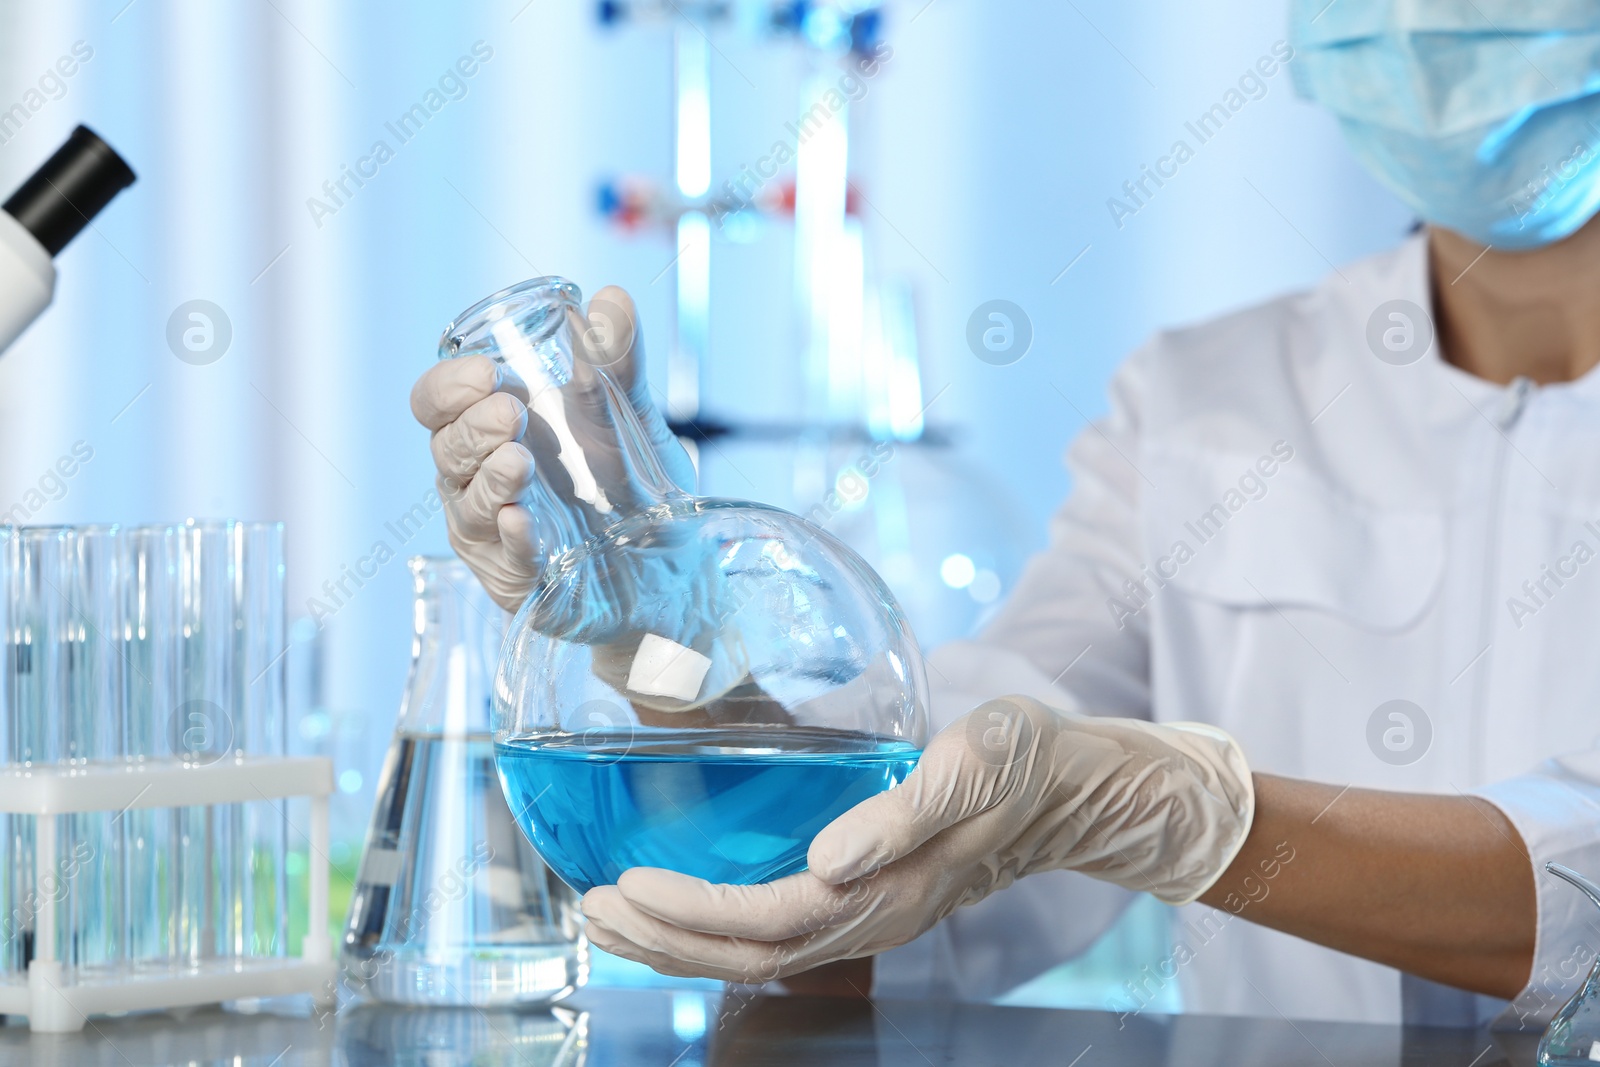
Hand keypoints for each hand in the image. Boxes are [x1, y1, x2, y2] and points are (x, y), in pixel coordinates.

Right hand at [410, 285, 692, 611]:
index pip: (438, 403)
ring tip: (519, 460)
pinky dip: (514, 538)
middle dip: (473, 427)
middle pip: (446, 450)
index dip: (449, 386)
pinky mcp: (523, 583)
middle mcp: (481, 480)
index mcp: (494, 429)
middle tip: (510, 411)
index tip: (485, 372)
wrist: (677, 562)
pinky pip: (507, 561)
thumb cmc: (635, 485)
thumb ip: (616, 360)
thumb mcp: (628, 416)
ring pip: (468, 506)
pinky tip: (524, 521)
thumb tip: (612, 298)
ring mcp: (495, 535)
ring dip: (491, 479)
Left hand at [580, 696, 1253, 982]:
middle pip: (747, 956)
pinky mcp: (863, 895)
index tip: (627, 882)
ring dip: (678, 938)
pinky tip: (679, 897)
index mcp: (889, 892)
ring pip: (756, 952)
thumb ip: (900, 815)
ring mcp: (867, 914)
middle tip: (590, 909)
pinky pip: (774, 929)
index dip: (693, 912)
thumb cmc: (1021, 764)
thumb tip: (828, 859)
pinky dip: (713, 921)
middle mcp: (871, 918)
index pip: (769, 922)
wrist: (1069, 787)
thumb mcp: (972, 767)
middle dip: (663, 940)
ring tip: (611, 913)